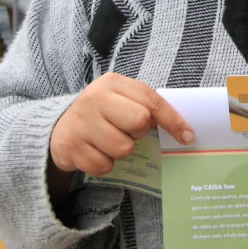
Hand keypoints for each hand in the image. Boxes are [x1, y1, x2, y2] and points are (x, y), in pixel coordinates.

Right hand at [49, 73, 193, 179]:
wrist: (60, 127)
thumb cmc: (101, 112)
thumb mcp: (121, 99)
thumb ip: (145, 106)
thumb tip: (180, 128)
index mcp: (112, 82)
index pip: (151, 100)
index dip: (173, 119)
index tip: (187, 136)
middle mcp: (95, 98)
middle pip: (139, 122)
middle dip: (138, 133)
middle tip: (126, 131)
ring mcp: (81, 122)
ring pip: (123, 148)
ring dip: (120, 150)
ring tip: (108, 141)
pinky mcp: (71, 146)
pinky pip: (104, 165)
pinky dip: (104, 163)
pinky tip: (95, 151)